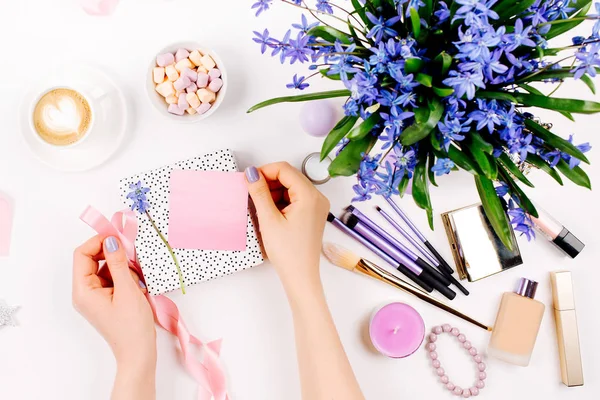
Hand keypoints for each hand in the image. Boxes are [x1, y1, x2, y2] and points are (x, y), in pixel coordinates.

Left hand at [72, 235, 156, 371]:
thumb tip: (111, 240)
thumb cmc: (132, 326)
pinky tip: (136, 282)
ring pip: (103, 268)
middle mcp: (84, 292)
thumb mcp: (127, 289)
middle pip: (91, 260)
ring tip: (137, 274)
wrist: (139, 352)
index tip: (118, 237)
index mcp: (83, 291)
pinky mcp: (105, 299)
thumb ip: (118, 262)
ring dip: (120, 265)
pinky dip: (123, 275)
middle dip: (111, 253)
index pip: (82, 255)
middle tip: (131, 252)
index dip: (98, 242)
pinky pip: (111, 278)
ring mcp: (95, 296)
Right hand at [245, 162, 329, 294]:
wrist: (300, 276)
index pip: (285, 169)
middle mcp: (317, 198)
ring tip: (260, 207)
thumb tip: (251, 173)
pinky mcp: (312, 214)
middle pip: (289, 176)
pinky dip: (281, 201)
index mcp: (309, 196)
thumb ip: (259, 192)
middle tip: (252, 193)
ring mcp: (316, 206)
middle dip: (269, 182)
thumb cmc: (289, 253)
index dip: (265, 171)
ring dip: (274, 192)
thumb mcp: (269, 219)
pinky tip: (270, 212)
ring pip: (291, 187)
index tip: (250, 179)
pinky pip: (295, 198)